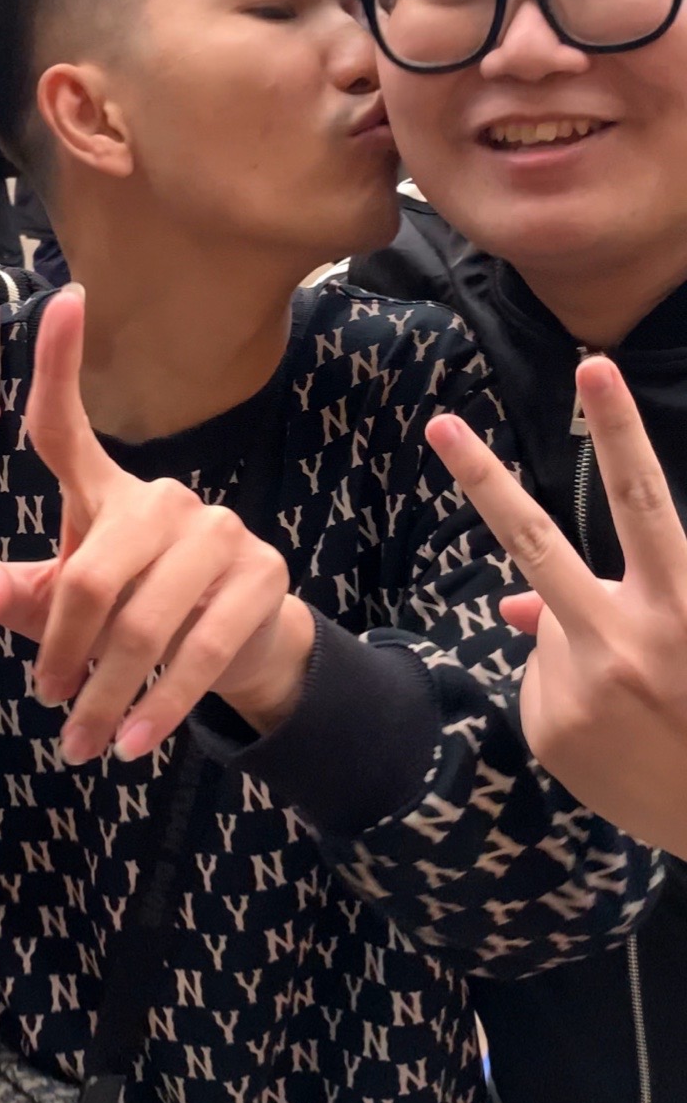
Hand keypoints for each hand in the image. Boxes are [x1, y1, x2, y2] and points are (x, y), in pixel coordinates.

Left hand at [0, 288, 310, 764]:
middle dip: (59, 652)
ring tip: (78, 746)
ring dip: (104, 696)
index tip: (64, 294)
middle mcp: (164, 498)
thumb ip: (4, 598)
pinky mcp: (260, 579)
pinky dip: (156, 708)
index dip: (59, 362)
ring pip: (142, 625)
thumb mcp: (55, 609)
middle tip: (43, 705)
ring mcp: (221, 535)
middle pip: (90, 576)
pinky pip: (197, 654)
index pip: (68, 423)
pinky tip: (131, 743)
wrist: (243, 646)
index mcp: (104, 490)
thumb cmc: (128, 614)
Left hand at [426, 355, 686, 854]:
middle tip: (440, 423)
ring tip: (637, 701)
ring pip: (543, 626)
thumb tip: (513, 603)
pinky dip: (570, 698)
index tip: (595, 367)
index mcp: (680, 603)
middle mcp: (626, 641)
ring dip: (578, 646)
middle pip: (538, 543)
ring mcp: (580, 689)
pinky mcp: (550, 731)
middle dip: (484, 479)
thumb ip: (633, 599)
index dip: (620, 432)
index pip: (643, 502)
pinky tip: (616, 735)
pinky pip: (541, 686)